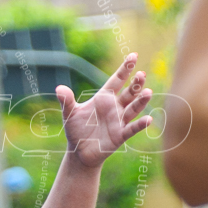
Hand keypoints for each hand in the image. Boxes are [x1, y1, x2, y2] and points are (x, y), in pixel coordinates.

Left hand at [56, 52, 152, 168]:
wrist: (79, 152)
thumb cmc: (76, 130)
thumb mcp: (69, 114)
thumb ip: (66, 101)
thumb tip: (59, 88)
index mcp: (103, 98)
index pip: (116, 80)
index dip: (125, 68)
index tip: (134, 55)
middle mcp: (115, 107)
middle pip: (129, 92)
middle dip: (136, 84)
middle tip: (142, 73)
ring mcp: (119, 121)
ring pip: (133, 108)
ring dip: (141, 101)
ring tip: (148, 92)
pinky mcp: (120, 135)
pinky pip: (132, 128)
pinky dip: (140, 124)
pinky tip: (148, 119)